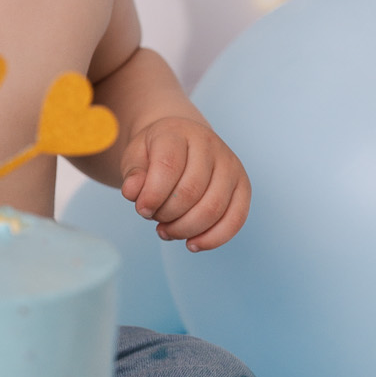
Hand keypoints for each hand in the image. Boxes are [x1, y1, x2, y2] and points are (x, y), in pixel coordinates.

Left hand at [118, 117, 249, 250]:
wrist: (182, 141)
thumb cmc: (156, 153)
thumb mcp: (136, 156)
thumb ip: (133, 173)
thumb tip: (133, 192)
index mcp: (178, 133)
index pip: (168, 166)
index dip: (152, 194)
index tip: (141, 209)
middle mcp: (210, 145)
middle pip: (191, 192)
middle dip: (167, 215)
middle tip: (154, 218)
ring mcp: (230, 165)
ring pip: (213, 209)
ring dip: (186, 229)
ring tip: (168, 231)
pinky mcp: (243, 185)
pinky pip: (236, 218)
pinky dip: (213, 238)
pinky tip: (192, 243)